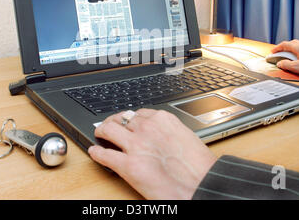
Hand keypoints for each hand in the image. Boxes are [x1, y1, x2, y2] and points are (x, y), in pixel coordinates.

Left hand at [88, 109, 216, 199]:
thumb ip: (169, 133)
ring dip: (102, 131)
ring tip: (99, 134)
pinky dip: (96, 152)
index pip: (140, 112)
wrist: (204, 186)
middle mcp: (147, 128)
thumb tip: (160, 136)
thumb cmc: (201, 168)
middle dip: (114, 121)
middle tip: (110, 125)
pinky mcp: (128, 166)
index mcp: (164, 119)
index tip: (128, 122)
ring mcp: (136, 145)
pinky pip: (104, 155)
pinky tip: (94, 152)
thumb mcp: (187, 138)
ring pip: (109, 130)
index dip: (131, 118)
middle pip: (122, 118)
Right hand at [270, 39, 298, 77]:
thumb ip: (286, 65)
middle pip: (293, 43)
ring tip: (291, 56)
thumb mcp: (297, 67)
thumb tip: (280, 63)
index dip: (277, 48)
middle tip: (280, 52)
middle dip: (285, 47)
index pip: (284, 44)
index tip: (272, 51)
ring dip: (294, 50)